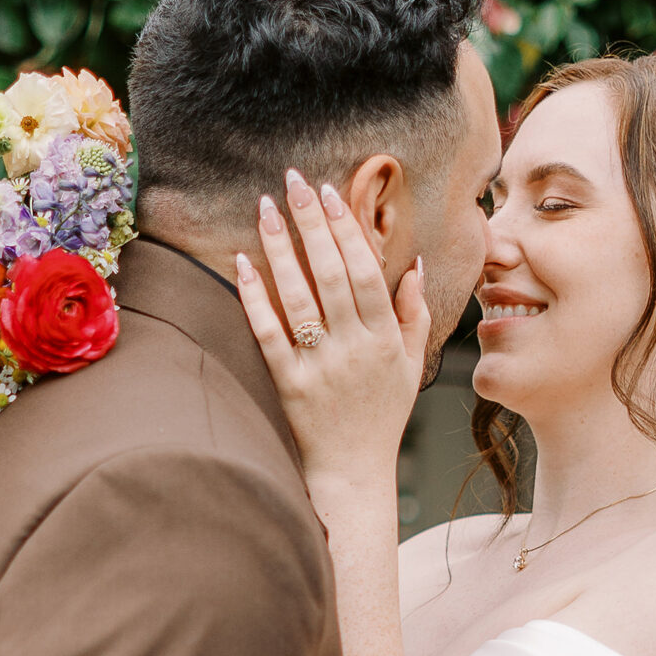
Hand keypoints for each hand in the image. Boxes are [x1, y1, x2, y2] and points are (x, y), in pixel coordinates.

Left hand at [235, 171, 428, 497]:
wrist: (354, 474)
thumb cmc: (381, 415)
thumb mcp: (408, 364)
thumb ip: (414, 312)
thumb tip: (413, 263)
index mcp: (384, 338)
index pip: (366, 271)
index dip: (348, 229)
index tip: (331, 192)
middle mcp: (354, 348)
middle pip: (331, 274)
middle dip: (312, 223)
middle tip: (294, 181)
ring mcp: (320, 366)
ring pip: (299, 297)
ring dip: (280, 248)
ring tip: (264, 208)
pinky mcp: (288, 385)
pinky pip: (268, 334)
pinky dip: (255, 298)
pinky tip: (241, 262)